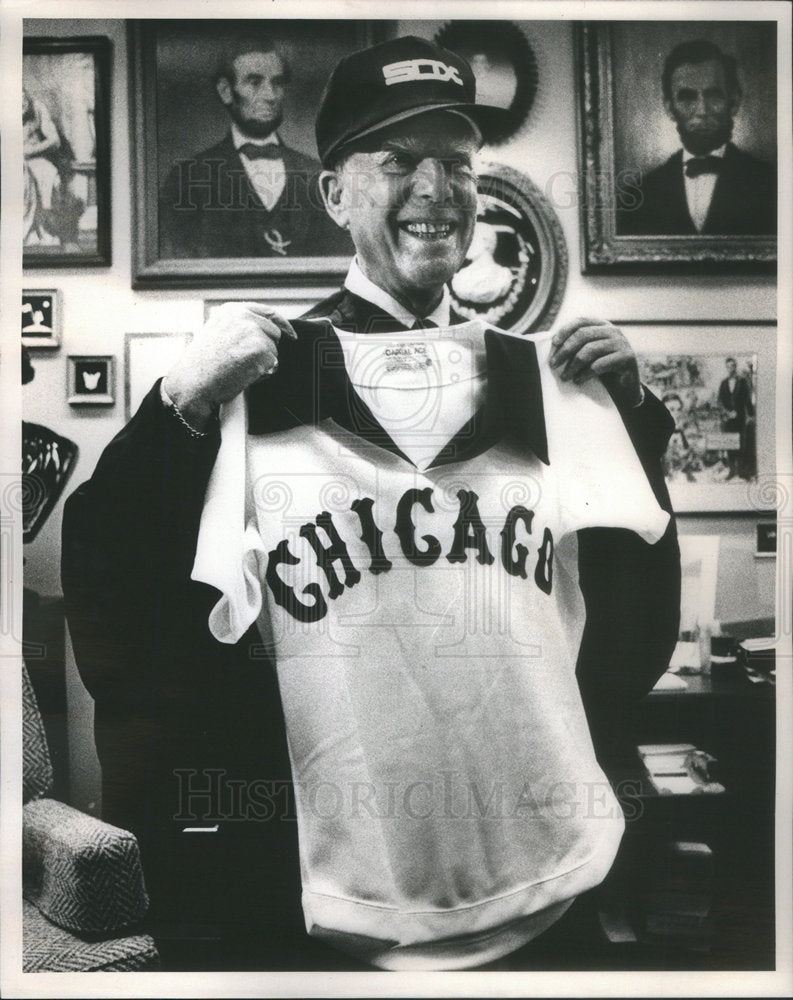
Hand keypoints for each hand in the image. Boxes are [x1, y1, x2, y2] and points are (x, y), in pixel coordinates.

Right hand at [163, 302, 296, 429]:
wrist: (194, 382)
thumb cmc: (201, 365)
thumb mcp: (216, 333)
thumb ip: (238, 327)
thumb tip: (261, 332)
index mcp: (232, 310)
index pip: (267, 312)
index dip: (282, 324)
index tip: (291, 334)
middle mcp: (244, 317)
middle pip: (274, 332)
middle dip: (266, 348)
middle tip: (243, 361)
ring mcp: (253, 332)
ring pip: (273, 350)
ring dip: (262, 362)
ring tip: (238, 367)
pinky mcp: (261, 349)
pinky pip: (273, 364)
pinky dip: (262, 372)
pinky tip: (242, 373)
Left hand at [549, 317, 641, 407]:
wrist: (625, 388)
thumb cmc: (603, 371)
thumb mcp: (590, 355)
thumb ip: (577, 346)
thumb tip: (553, 345)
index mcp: (603, 326)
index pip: (581, 321)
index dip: (565, 330)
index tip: (554, 344)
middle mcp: (613, 331)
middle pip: (583, 335)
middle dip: (565, 350)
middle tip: (554, 364)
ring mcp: (621, 343)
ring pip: (590, 350)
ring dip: (573, 365)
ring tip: (565, 376)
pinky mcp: (626, 357)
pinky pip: (600, 364)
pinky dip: (585, 373)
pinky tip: (578, 380)